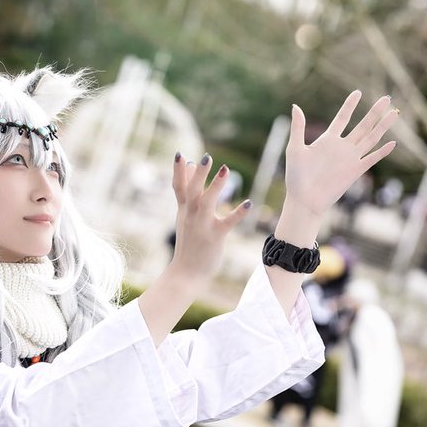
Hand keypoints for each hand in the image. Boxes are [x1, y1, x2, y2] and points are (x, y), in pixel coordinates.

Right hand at [169, 154, 249, 289]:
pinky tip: (248, 204)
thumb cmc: (189, 243)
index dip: (177, 171)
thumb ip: (186, 192)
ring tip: (225, 170)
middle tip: (206, 157)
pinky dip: (237, 213)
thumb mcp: (184, 216)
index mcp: (184, 210)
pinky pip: (227, 223)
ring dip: (216, 186)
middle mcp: (191, 215)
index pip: (178, 187)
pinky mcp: (214, 237)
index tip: (179, 154)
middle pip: (192, 191)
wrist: (185, 273)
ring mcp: (202, 225)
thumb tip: (188, 164)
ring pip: (206, 203)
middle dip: (198, 174)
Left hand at [284, 91, 396, 218]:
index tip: (358, 92)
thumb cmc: (296, 177)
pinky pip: (372, 159)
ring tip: (394, 113)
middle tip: (387, 98)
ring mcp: (350, 159)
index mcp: (328, 140)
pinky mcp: (355, 171)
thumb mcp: (295, 149)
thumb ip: (298, 128)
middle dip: (375, 112)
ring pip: (371, 138)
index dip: (350, 105)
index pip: (342, 118)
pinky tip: (393, 143)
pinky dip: (382, 152)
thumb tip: (295, 106)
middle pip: (363, 125)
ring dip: (383, 126)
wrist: (305, 200)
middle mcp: (342, 147)